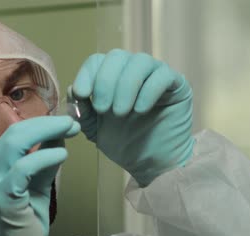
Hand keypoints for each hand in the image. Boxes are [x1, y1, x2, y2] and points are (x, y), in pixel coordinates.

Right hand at [0, 116, 79, 235]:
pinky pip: (24, 168)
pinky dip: (45, 157)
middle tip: (71, 121)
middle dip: (46, 122)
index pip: (14, 132)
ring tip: (70, 130)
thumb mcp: (37, 185)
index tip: (66, 121)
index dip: (42, 122)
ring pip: (16, 143)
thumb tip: (59, 135)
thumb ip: (44, 161)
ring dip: (47, 131)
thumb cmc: (25, 223)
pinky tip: (62, 155)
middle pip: (14, 132)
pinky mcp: (2, 199)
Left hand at [72, 49, 193, 186]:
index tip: (82, 95)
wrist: (151, 164)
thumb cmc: (123, 144)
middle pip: (117, 56)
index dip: (87, 74)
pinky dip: (148, 91)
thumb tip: (72, 89)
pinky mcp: (177, 85)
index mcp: (112, 76)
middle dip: (105, 82)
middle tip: (103, 109)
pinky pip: (163, 75)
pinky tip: (140, 110)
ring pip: (140, 61)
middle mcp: (133, 70)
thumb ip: (82, 110)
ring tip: (120, 113)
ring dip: (126, 86)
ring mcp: (156, 75)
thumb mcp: (94, 129)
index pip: (97, 60)